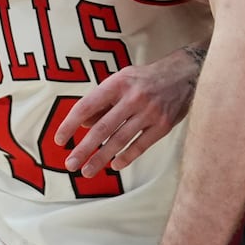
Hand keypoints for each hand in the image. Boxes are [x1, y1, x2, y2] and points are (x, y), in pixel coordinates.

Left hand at [55, 47, 201, 176]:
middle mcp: (132, 97)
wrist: (184, 73)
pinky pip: (141, 145)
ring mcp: (149, 112)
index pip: (87, 106)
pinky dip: (126, 157)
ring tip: (87, 171)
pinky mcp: (163, 124)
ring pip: (120, 140)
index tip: (59, 140)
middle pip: (102, 128)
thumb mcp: (121, 80)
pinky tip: (115, 166)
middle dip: (84, 148)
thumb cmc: (145, 79)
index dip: (70, 124)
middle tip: (70, 164)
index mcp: (117, 83)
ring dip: (101, 158)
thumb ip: (102, 101)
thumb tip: (81, 126)